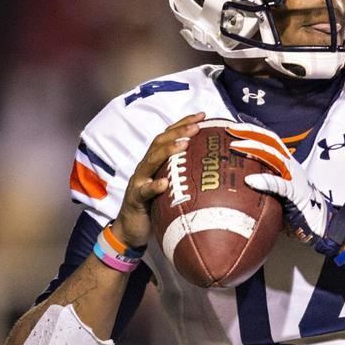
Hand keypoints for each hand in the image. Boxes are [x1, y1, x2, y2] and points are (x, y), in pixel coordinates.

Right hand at [111, 112, 205, 247]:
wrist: (130, 229)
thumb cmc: (155, 206)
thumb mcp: (172, 186)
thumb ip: (185, 174)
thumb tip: (214, 169)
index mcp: (156, 161)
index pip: (169, 136)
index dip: (184, 123)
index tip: (203, 115)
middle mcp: (146, 166)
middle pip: (160, 142)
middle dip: (179, 131)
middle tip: (197, 126)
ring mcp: (139, 181)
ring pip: (151, 161)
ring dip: (168, 151)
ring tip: (184, 144)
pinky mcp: (135, 199)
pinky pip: (144, 191)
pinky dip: (153, 186)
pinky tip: (164, 183)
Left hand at [227, 122, 344, 257]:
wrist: (323, 223)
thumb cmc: (298, 209)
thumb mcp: (278, 191)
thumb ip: (264, 183)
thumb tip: (239, 181)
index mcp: (287, 164)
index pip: (270, 140)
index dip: (253, 130)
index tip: (234, 125)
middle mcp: (291, 166)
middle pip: (271, 141)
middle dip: (250, 132)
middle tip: (230, 129)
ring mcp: (295, 178)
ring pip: (274, 156)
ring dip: (254, 149)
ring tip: (236, 146)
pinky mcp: (297, 194)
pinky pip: (280, 185)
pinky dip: (265, 181)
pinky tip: (250, 180)